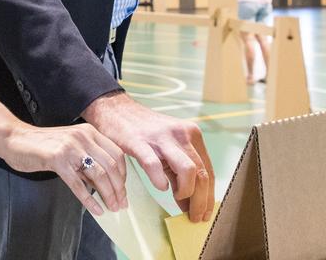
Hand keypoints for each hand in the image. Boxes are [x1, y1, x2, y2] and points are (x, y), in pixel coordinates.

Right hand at [0, 123, 127, 216]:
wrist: (15, 139)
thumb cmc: (41, 145)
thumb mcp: (71, 147)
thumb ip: (87, 160)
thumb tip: (105, 183)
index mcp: (89, 132)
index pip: (117, 154)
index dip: (123, 175)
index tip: (123, 190)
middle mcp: (82, 137)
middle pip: (111, 166)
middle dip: (119, 188)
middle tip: (120, 204)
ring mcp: (70, 147)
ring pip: (98, 175)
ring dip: (108, 195)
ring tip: (111, 207)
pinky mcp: (56, 159)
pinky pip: (78, 184)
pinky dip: (89, 200)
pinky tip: (96, 209)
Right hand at [82, 91, 214, 221]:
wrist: (116, 109)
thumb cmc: (143, 131)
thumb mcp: (168, 147)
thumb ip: (179, 173)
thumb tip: (189, 203)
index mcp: (191, 134)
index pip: (208, 170)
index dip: (209, 196)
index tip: (207, 213)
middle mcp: (181, 134)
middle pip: (202, 174)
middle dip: (201, 201)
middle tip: (195, 217)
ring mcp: (161, 137)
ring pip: (188, 170)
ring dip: (186, 193)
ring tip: (178, 200)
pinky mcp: (139, 142)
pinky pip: (155, 166)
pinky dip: (160, 181)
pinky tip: (160, 187)